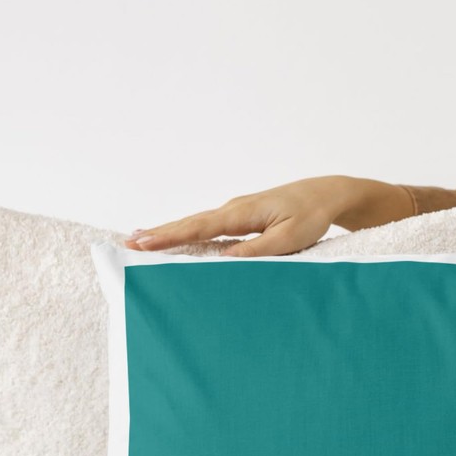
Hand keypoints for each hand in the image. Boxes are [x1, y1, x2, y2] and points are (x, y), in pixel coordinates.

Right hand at [123, 174, 412, 256]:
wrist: (327, 195)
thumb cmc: (311, 215)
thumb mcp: (289, 238)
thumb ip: (257, 250)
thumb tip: (224, 260)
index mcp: (242, 213)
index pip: (199, 227)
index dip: (169, 236)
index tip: (143, 242)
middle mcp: (234, 209)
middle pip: (190, 224)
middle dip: (160, 234)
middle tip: (128, 243)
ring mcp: (237, 213)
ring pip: (198, 226)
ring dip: (172, 234)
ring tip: (142, 242)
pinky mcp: (244, 218)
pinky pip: (211, 228)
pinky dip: (191, 234)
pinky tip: (180, 241)